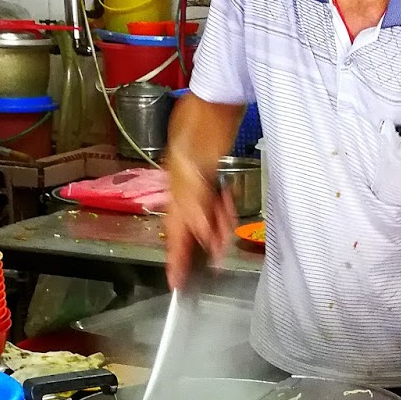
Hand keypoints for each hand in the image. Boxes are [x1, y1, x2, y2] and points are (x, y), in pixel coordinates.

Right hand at [164, 148, 235, 289]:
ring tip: (227, 216)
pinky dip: (226, 207)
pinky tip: (227, 198)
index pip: (174, 243)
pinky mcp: (211, 183)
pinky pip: (220, 206)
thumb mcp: (193, 183)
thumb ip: (197, 214)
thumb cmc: (193, 144)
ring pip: (211, 222)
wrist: (208, 114)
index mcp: (173, 205)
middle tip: (222, 248)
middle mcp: (183, 202)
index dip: (175, 265)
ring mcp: (198, 193)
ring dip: (222, 224)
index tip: (177, 285)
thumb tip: (205, 240)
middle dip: (210, 243)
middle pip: (196, 235)